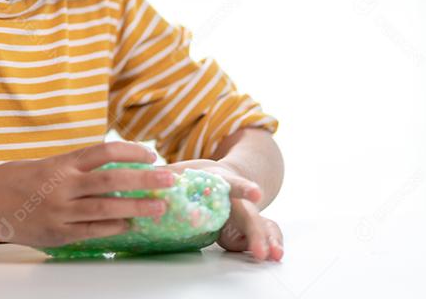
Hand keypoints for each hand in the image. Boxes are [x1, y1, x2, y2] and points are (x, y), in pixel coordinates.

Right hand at [0, 141, 177, 248]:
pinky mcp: (57, 233)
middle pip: (112, 181)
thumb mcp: (43, 164)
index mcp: (60, 164)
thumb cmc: (10, 179)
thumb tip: (106, 169)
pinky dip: (113, 228)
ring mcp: (61, 211)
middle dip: (145, 180)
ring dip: (137, 208)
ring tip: (159, 207)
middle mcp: (63, 185)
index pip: (104, 152)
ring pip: (107, 209)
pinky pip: (92, 231)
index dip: (130, 151)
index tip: (151, 154)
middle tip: (170, 179)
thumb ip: (72, 168)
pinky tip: (129, 225)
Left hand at [162, 158, 283, 261]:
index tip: (256, 195)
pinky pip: (262, 234)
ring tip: (275, 256)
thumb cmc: (197, 176)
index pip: (234, 184)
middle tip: (262, 252)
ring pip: (262, 225)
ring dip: (268, 240)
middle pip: (250, 215)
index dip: (244, 188)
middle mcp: (237, 198)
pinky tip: (275, 254)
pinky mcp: (247, 227)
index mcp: (222, 182)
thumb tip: (150, 179)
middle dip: (257, 233)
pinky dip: (268, 243)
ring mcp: (245, 212)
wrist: (217, 174)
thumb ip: (168, 176)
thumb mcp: (181, 170)